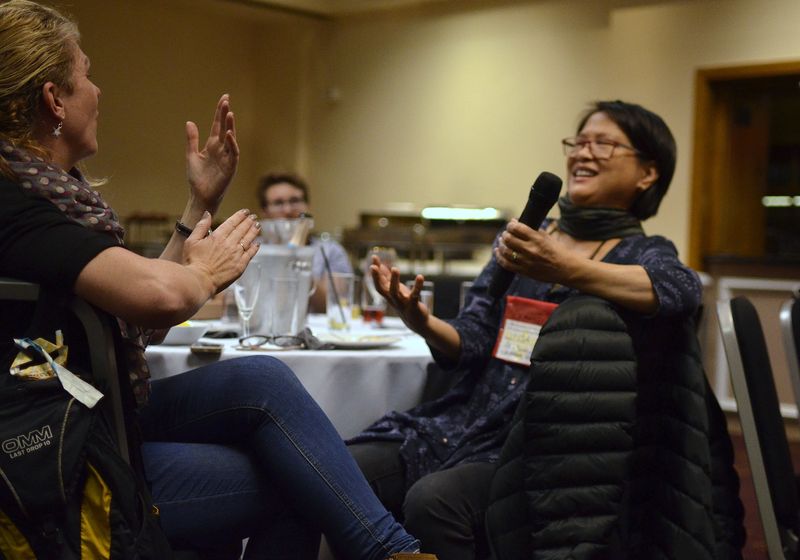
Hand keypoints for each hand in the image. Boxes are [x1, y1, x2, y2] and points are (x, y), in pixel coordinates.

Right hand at [183, 209, 259, 292]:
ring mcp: (236, 255)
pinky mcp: (240, 266)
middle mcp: (229, 244)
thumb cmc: (192, 262)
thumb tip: (207, 213)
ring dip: (254, 231)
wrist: (199, 281)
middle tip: (253, 217)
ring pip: (248, 239)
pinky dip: (255, 247)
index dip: (240, 216)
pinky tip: (257, 243)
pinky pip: (250, 254)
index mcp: (217, 236)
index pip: (232, 223)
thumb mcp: (191, 241)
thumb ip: (201, 226)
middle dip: (249, 221)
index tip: (245, 211)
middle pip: (242, 229)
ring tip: (258, 225)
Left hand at [185, 94, 239, 211]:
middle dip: (225, 114)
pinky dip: (232, 143)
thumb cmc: (197, 178)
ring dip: (230, 126)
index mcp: (212, 146)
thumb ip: (192, 139)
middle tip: (226, 100)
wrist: (200, 195)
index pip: (217, 125)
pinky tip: (228, 134)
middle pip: (225, 128)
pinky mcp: (230, 167)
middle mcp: (221, 150)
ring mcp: (227, 158)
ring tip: (229, 113)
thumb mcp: (191, 155)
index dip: (219, 112)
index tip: (224, 98)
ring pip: (231, 139)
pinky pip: (233, 153)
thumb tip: (189, 122)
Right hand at [369, 255, 430, 332]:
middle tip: (374, 266)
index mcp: (388, 294)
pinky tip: (420, 277)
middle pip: (382, 289)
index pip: (378, 283)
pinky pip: (414, 294)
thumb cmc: (404, 302)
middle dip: (377, 278)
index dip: (375, 272)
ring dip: (394, 280)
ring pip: (395, 292)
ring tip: (395, 268)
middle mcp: (392, 299)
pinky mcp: (413, 305)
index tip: (373, 259)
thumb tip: (379, 265)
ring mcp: (402, 302)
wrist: (416, 321)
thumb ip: (387, 278)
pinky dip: (417, 286)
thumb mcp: (395, 289)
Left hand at [494, 219, 570, 283]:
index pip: (517, 229)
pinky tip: (498, 252)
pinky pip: (506, 264)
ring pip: (506, 251)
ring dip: (501, 245)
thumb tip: (517, 224)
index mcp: (537, 239)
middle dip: (505, 234)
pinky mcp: (524, 271)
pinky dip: (499, 257)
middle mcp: (530, 250)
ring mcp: (526, 261)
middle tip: (506, 234)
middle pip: (509, 239)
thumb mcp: (546, 237)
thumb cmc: (557, 251)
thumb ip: (532, 231)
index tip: (511, 224)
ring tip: (502, 242)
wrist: (565, 269)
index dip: (511, 225)